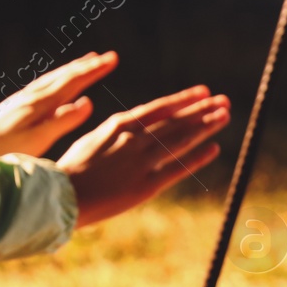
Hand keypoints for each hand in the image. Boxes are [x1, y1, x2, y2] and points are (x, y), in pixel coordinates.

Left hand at [0, 51, 119, 162]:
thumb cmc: (6, 148)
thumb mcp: (38, 138)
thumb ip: (62, 120)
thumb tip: (87, 102)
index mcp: (41, 103)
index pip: (73, 81)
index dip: (94, 70)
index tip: (112, 59)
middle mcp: (33, 96)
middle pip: (64, 75)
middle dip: (87, 66)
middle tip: (106, 57)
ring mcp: (24, 99)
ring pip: (53, 78)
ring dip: (72, 69)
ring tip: (86, 63)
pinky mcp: (17, 106)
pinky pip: (44, 86)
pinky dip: (58, 80)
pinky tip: (57, 85)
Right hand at [57, 85, 230, 227]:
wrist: (61, 194)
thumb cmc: (72, 170)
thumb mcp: (93, 141)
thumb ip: (115, 133)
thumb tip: (128, 125)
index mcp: (120, 125)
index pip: (159, 109)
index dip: (184, 100)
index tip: (203, 92)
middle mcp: (135, 138)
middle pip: (176, 121)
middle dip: (202, 110)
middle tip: (224, 101)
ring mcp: (142, 161)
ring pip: (181, 139)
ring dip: (206, 127)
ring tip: (225, 116)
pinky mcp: (146, 184)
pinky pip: (177, 168)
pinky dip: (197, 157)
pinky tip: (214, 148)